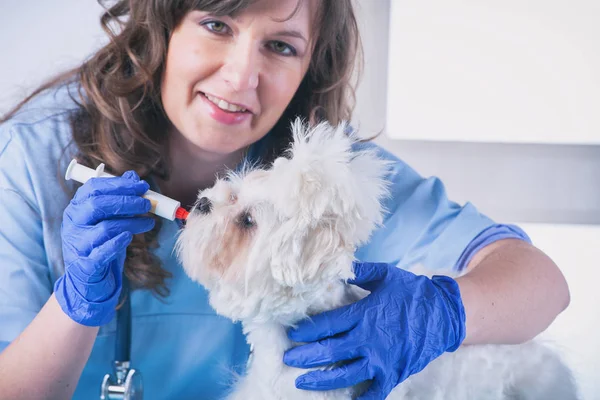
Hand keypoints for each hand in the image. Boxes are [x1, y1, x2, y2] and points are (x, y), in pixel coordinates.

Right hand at [54, 171, 154, 325]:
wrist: (88, 281)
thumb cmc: (99, 244)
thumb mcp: (108, 219)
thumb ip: (118, 198)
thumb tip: (133, 177)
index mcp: (77, 208)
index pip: (95, 188)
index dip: (120, 184)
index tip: (142, 185)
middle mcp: (73, 223)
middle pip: (98, 205)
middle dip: (127, 201)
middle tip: (148, 203)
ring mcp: (77, 244)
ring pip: (104, 227)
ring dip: (132, 222)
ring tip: (149, 222)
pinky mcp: (85, 265)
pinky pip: (101, 252)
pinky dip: (117, 244)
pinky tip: (130, 237)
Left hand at [283, 262, 465, 398]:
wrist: (445, 314)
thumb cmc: (413, 292)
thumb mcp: (385, 275)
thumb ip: (359, 272)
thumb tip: (336, 268)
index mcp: (364, 314)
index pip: (328, 324)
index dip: (308, 330)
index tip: (293, 334)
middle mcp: (369, 339)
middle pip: (330, 351)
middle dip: (306, 357)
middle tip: (289, 359)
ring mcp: (381, 360)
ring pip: (345, 375)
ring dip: (322, 380)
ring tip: (302, 382)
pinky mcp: (394, 373)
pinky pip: (374, 392)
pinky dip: (359, 399)